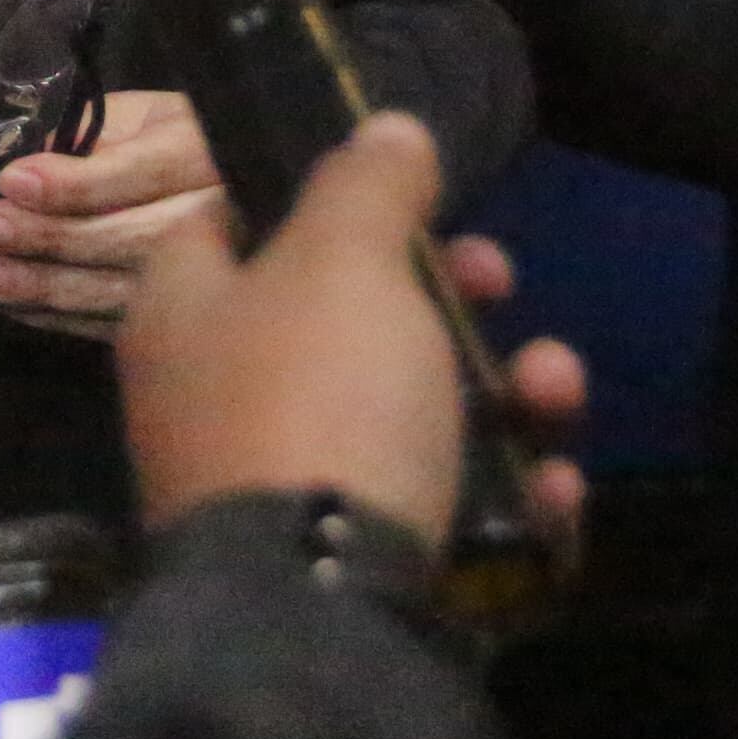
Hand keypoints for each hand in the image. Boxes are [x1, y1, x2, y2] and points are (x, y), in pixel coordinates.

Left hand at [0, 88, 226, 337]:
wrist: (240, 188)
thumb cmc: (181, 137)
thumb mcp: (144, 113)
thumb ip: (95, 134)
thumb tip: (31, 167)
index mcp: (210, 153)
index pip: (143, 175)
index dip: (76, 184)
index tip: (11, 181)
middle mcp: (223, 219)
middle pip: (136, 241)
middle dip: (51, 238)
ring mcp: (213, 280)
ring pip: (124, 292)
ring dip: (43, 287)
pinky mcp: (188, 322)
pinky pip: (119, 326)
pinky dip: (60, 317)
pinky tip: (13, 304)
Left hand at [112, 111, 586, 552]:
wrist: (321, 610)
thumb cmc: (314, 397)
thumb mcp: (342, 256)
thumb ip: (367, 183)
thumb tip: (386, 128)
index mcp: (184, 312)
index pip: (224, 221)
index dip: (307, 191)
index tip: (393, 182)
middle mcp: (223, 397)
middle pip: (343, 315)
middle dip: (448, 291)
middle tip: (496, 279)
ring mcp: (290, 488)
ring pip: (413, 408)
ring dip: (506, 388)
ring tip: (552, 388)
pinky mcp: (361, 563)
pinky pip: (446, 505)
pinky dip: (508, 492)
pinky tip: (553, 489)